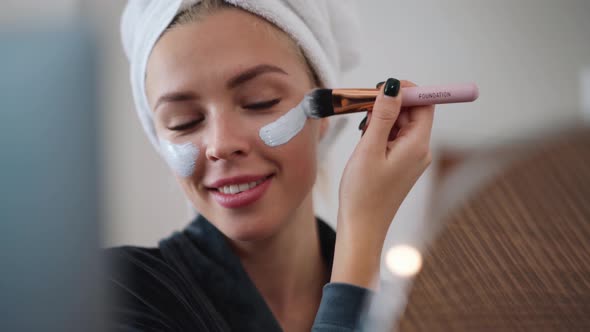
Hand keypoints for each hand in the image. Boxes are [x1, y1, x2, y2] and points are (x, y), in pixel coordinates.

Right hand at [331, 78, 433, 287]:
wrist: (361, 228)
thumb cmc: (363, 193)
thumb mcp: (369, 149)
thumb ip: (383, 115)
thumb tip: (394, 87)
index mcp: (417, 146)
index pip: (424, 105)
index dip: (407, 90)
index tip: (382, 87)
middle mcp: (420, 151)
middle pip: (412, 113)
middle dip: (389, 105)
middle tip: (363, 108)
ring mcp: (411, 159)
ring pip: (401, 126)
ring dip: (382, 120)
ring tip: (362, 132)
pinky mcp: (401, 166)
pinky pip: (395, 139)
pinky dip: (380, 134)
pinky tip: (365, 143)